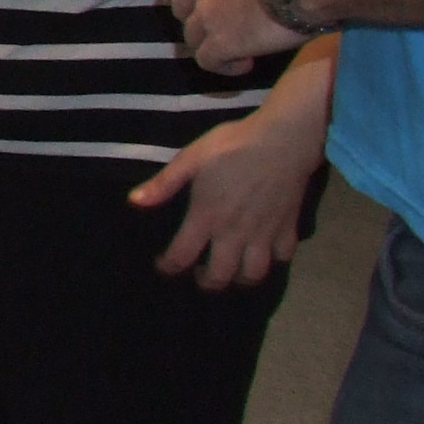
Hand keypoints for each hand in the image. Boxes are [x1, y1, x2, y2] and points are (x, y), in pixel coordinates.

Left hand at [128, 100, 317, 289]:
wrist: (283, 140)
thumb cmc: (233, 146)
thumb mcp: (191, 158)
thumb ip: (164, 184)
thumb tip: (134, 202)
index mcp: (207, 216)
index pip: (182, 256)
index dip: (169, 267)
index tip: (163, 266)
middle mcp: (235, 233)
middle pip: (220, 276)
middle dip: (206, 283)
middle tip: (200, 274)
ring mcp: (264, 234)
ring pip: (253, 275)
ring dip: (239, 280)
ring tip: (231, 269)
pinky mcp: (289, 228)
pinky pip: (283, 257)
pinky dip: (272, 261)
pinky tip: (263, 252)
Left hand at [155, 0, 338, 73]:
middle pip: (179, 7)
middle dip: (199, 16)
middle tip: (227, 23)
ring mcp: (207, 13)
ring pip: (191, 36)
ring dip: (212, 42)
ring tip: (240, 46)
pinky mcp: (222, 41)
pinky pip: (207, 61)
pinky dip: (223, 65)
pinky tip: (244, 62)